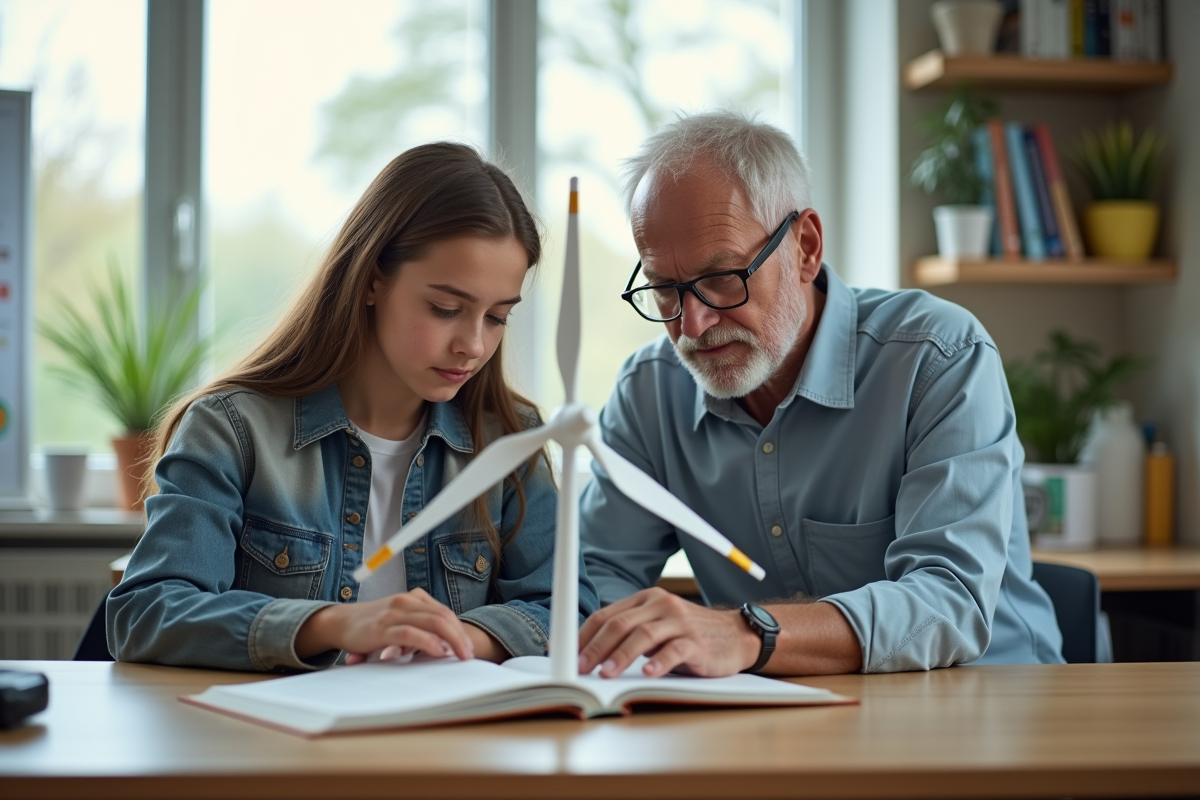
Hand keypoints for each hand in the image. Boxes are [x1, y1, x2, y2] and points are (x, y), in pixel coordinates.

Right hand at [296, 588, 474, 663]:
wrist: (340, 622)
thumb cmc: (372, 624)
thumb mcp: (399, 620)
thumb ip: (419, 626)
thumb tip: (445, 646)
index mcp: (413, 598)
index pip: (444, 612)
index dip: (459, 630)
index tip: (467, 647)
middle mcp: (406, 601)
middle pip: (444, 616)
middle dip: (460, 636)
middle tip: (469, 654)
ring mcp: (395, 613)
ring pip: (433, 622)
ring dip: (452, 640)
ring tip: (459, 655)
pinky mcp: (382, 628)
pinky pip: (411, 633)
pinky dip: (428, 641)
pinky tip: (438, 651)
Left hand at [577, 588, 760, 678]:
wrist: (736, 635)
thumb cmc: (689, 634)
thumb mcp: (658, 626)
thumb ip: (631, 632)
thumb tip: (590, 653)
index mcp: (646, 600)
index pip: (607, 615)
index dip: (585, 636)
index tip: (567, 654)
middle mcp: (661, 605)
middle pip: (621, 624)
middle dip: (597, 647)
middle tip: (581, 667)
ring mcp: (680, 622)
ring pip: (644, 636)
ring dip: (621, 656)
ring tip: (606, 673)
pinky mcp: (697, 642)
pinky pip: (674, 650)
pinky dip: (659, 663)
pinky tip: (647, 674)